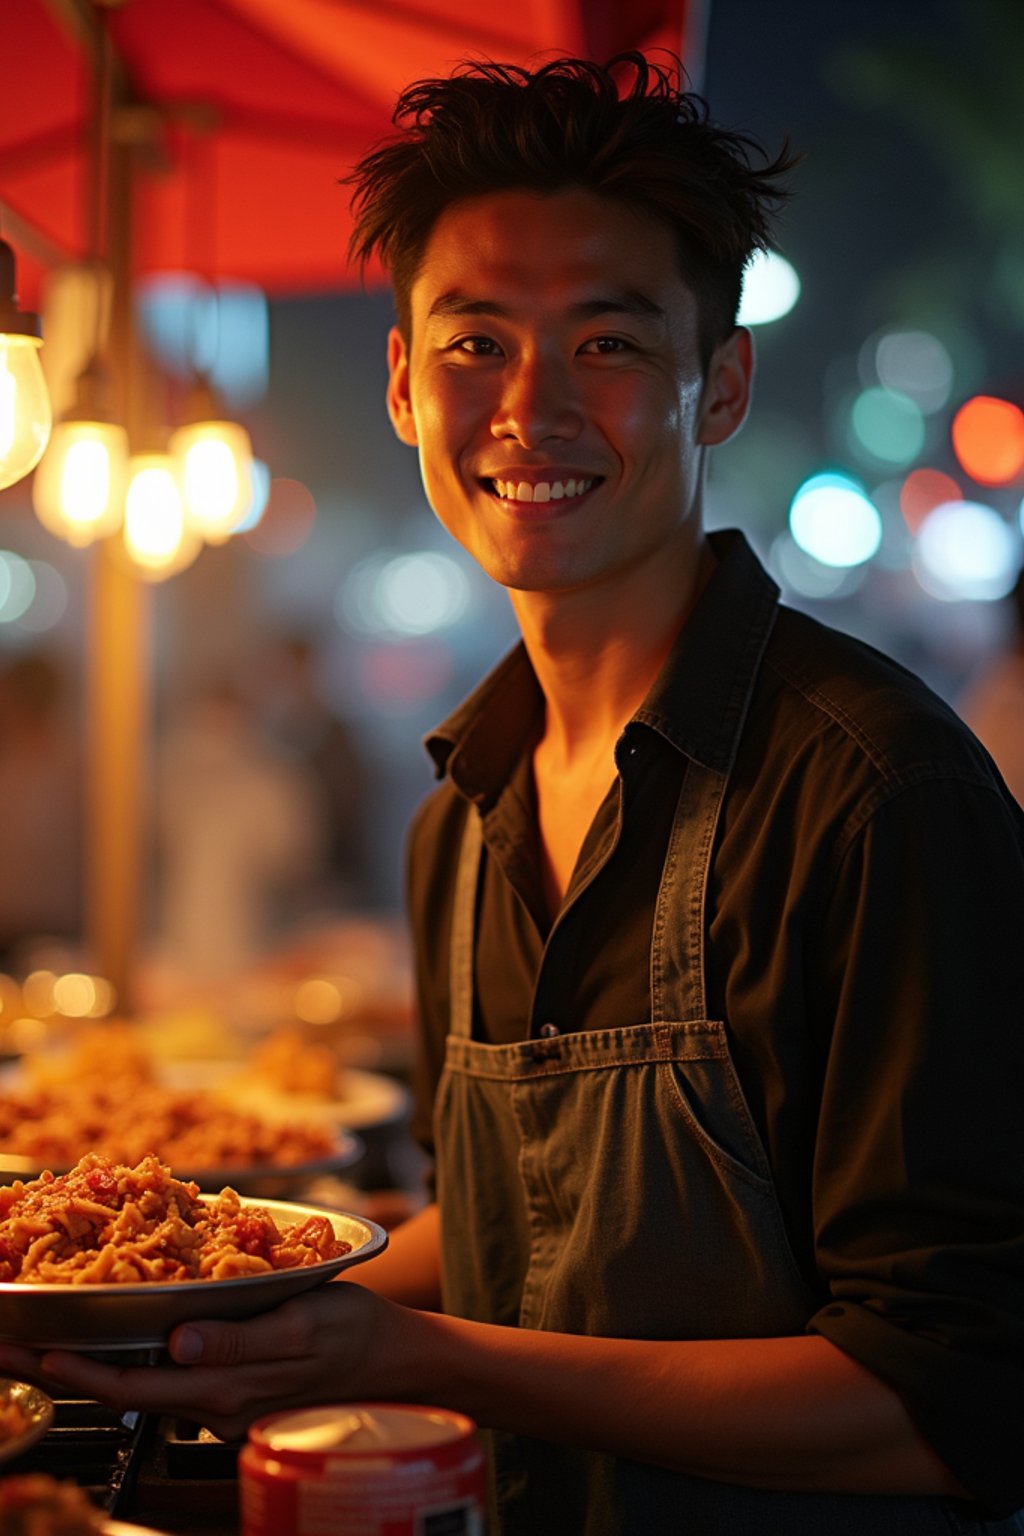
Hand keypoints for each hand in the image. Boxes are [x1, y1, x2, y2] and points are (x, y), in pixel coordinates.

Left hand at [0, 1281, 402, 1442]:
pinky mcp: (238, 1391)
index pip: (130, 1385)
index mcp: (224, 1388)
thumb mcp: (303, 1326)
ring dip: (94, 1361)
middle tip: (12, 1341)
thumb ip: (239, 1338)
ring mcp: (224, 1403)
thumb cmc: (356, 1337)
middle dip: (64, 1364)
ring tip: (49, 1334)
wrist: (400, 1364)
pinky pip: (176, 1376)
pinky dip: (138, 1357)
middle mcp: (214, 1404)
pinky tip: (124, 1335)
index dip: (75, 1368)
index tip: (31, 1347)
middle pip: (123, 1388)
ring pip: (144, 1383)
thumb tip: (179, 1342)